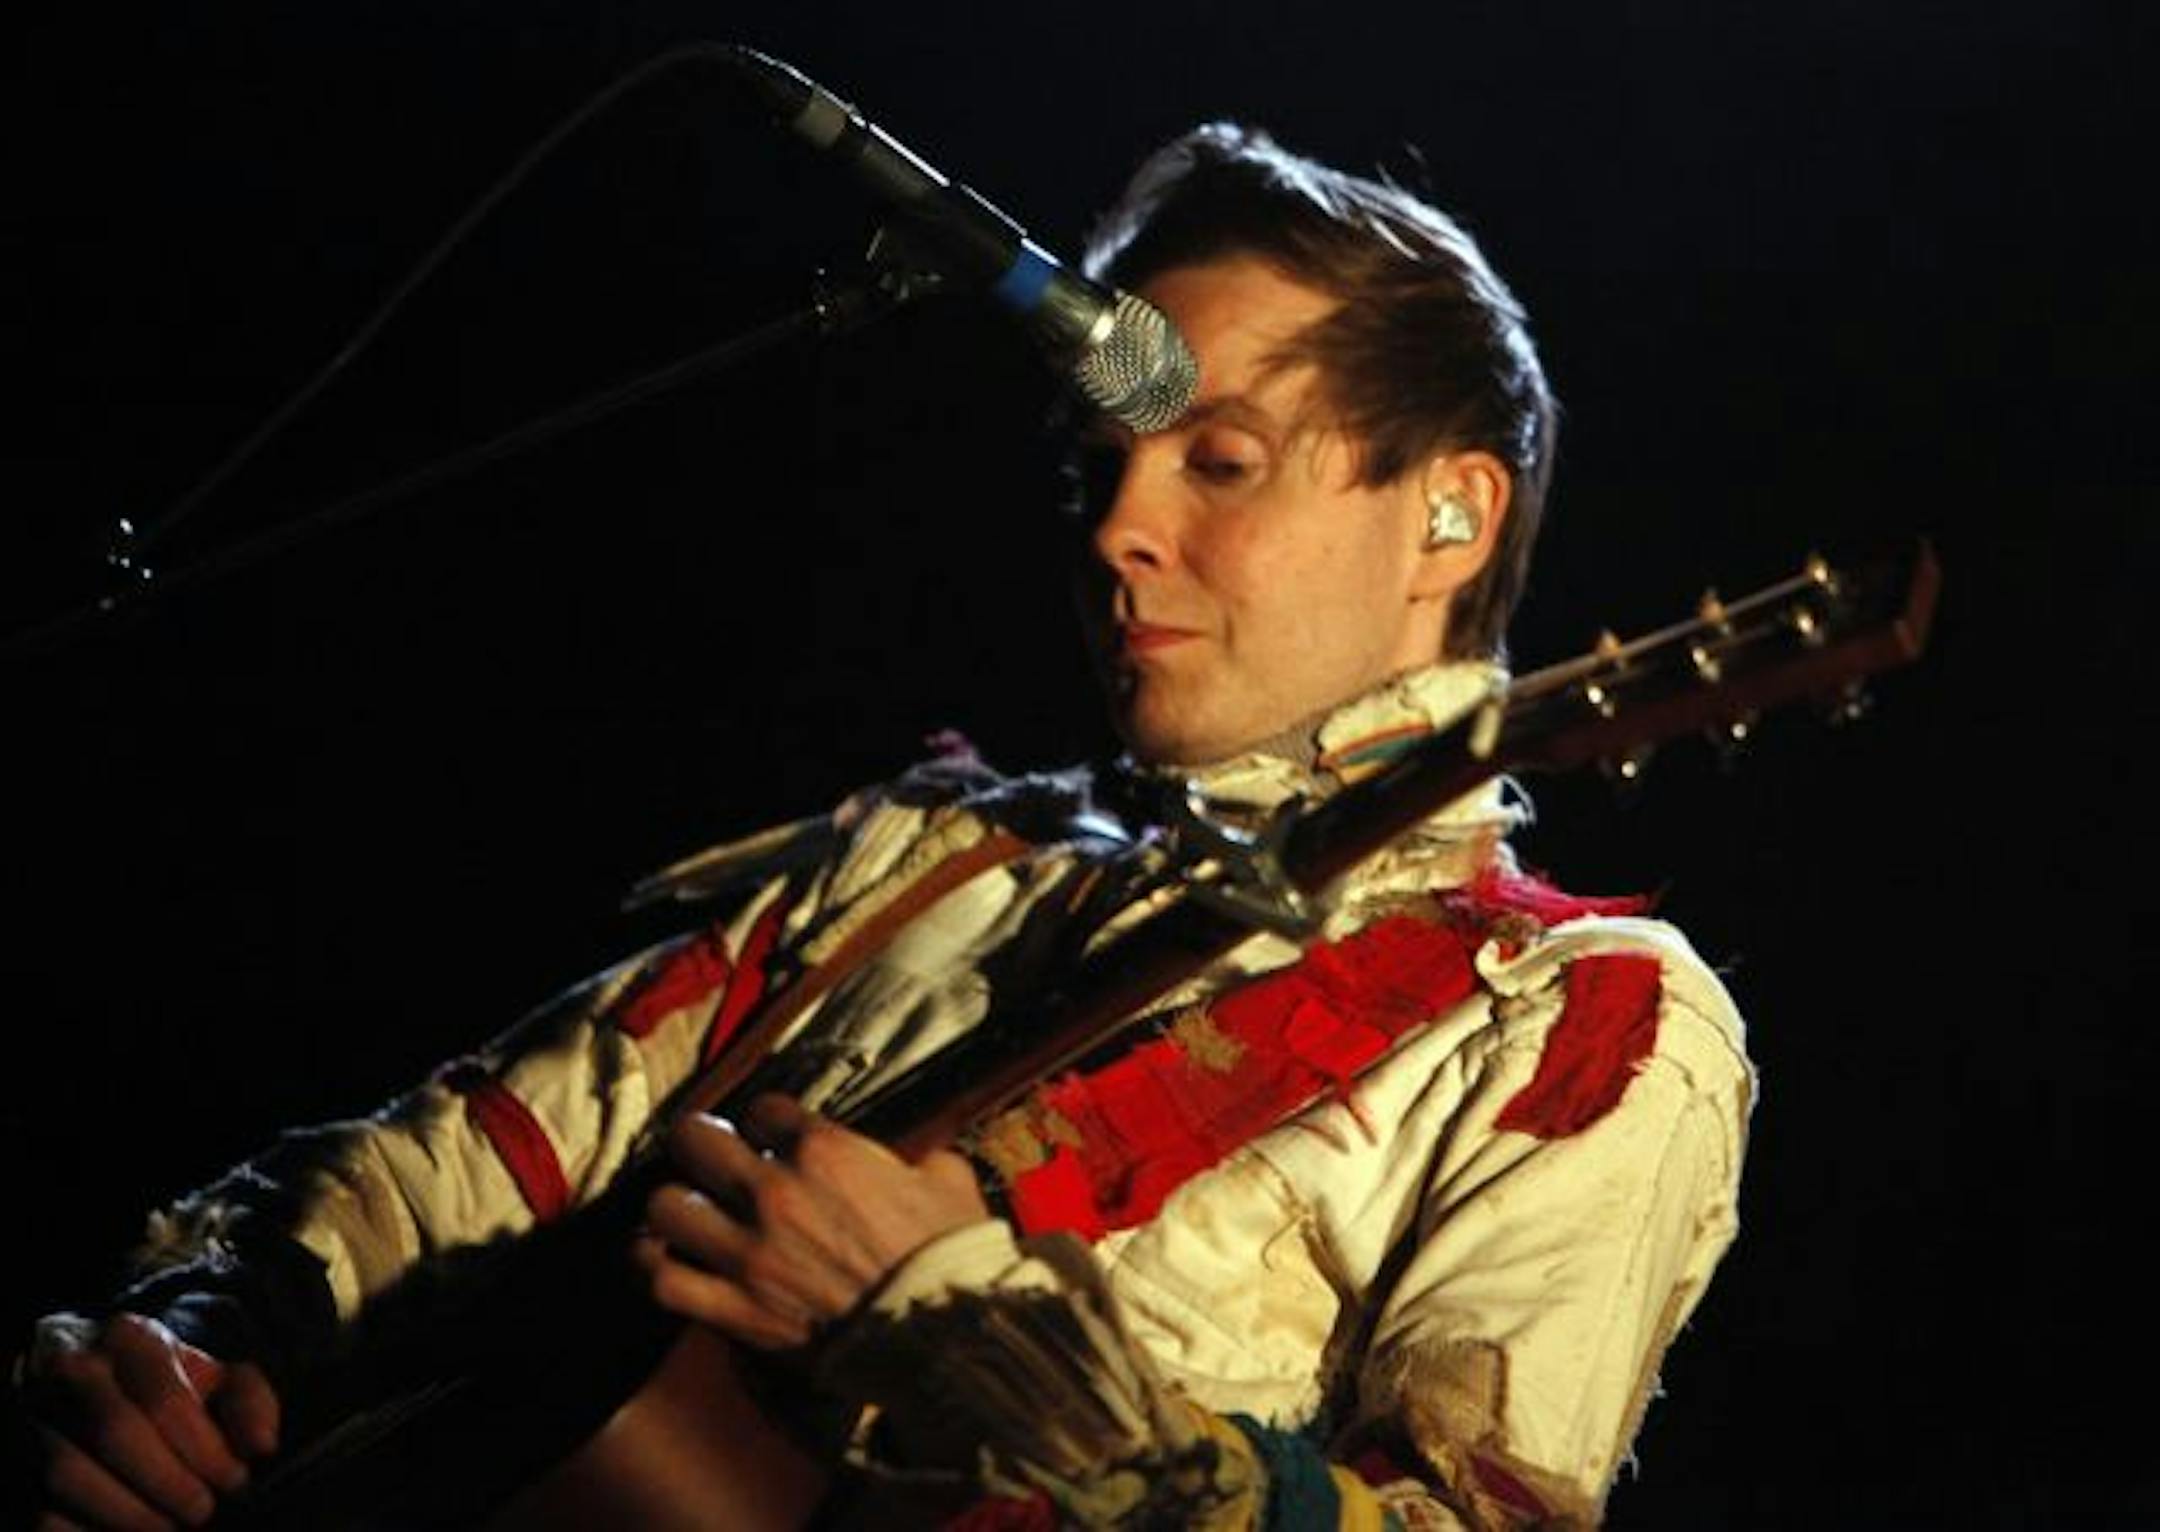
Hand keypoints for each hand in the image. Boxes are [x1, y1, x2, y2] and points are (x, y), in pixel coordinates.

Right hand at [20, 1311, 278, 1530]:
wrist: (84, 1381)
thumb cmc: (161, 1385)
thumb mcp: (212, 1378)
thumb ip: (248, 1402)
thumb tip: (262, 1447)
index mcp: (129, 1338)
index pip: (165, 1399)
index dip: (206, 1451)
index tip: (235, 1482)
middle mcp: (70, 1367)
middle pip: (116, 1434)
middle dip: (169, 1483)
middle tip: (202, 1513)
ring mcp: (30, 1413)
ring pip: (67, 1473)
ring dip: (127, 1513)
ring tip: (167, 1528)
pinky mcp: (10, 1460)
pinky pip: (37, 1507)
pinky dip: (85, 1530)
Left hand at [636, 1095, 988, 1349]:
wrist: (944, 1333)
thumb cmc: (949, 1256)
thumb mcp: (947, 1180)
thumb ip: (916, 1159)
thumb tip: (913, 1164)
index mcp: (826, 1151)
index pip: (764, 1109)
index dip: (765, 1120)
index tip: (769, 1135)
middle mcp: (775, 1193)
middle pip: (696, 1141)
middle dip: (698, 1140)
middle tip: (706, 1152)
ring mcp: (750, 1253)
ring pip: (667, 1208)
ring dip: (673, 1206)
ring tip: (684, 1210)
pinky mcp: (738, 1309)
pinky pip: (665, 1281)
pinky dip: (654, 1267)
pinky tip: (658, 1258)